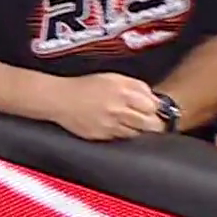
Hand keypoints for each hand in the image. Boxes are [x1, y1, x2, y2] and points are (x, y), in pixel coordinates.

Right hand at [48, 73, 164, 140]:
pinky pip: (121, 138)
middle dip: (153, 123)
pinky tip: (117, 126)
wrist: (60, 99)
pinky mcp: (102, 136)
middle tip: (150, 121)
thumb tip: (155, 99)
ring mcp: (110, 125)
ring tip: (131, 123)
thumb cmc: (86, 86)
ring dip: (138, 130)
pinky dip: (123, 134)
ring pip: (137, 133)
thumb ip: (136, 86)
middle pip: (150, 124)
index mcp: (123, 92)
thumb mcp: (113, 77)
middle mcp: (118, 109)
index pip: (153, 106)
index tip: (155, 110)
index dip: (156, 109)